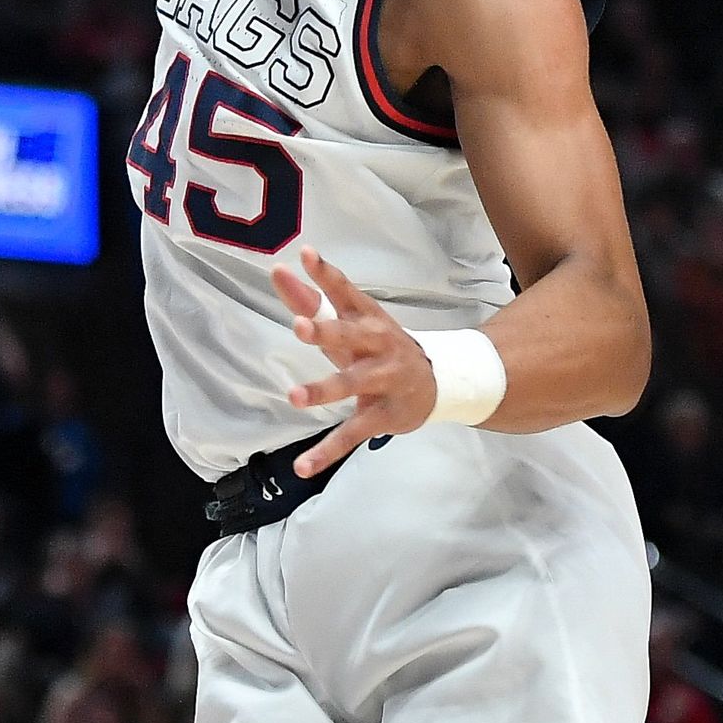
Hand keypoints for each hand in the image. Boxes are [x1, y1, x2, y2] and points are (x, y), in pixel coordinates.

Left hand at [271, 246, 436, 476]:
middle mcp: (378, 345)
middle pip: (351, 335)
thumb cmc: (381, 347)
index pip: (345, 292)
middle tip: (299, 326)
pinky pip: (353, 432)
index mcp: (368, 320)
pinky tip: (303, 466)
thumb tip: (281, 274)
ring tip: (294, 397)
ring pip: (353, 383)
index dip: (326, 274)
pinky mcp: (384, 414)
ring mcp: (383, 379)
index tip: (305, 256)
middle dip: (326, 331)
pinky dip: (328, 450)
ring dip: (325, 389)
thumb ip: (314, 303)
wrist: (441, 381)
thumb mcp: (354, 325)